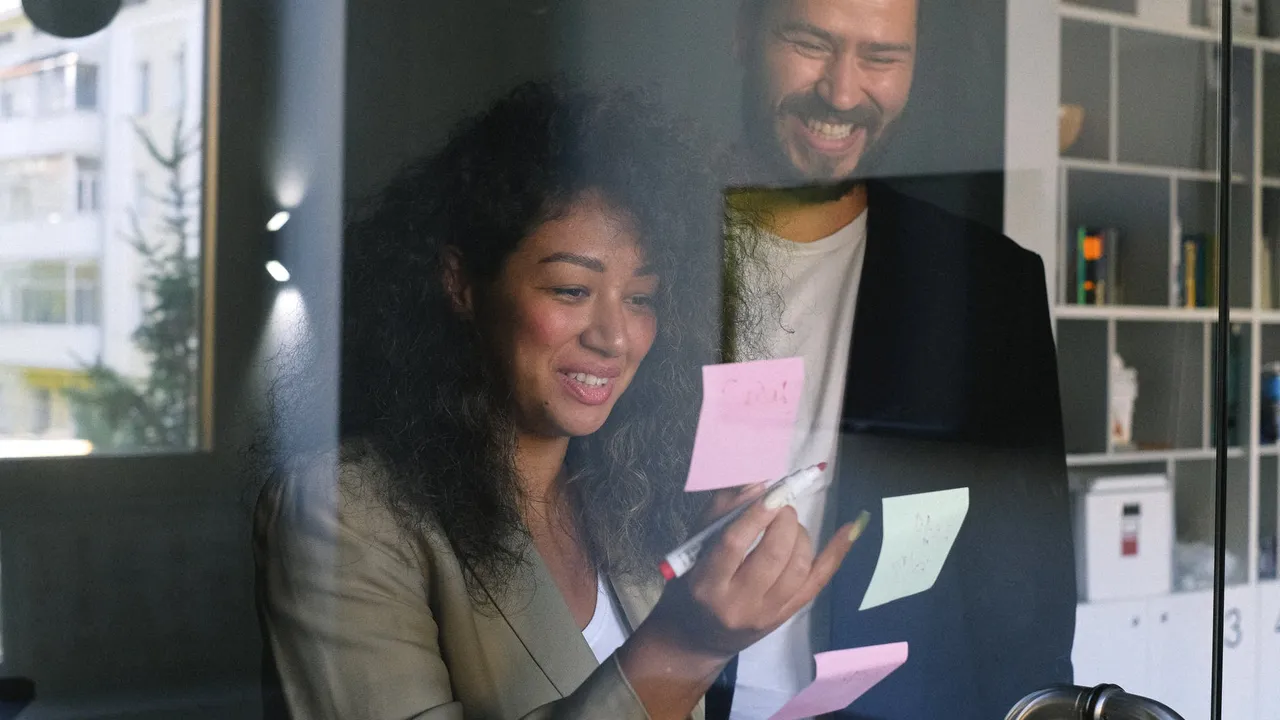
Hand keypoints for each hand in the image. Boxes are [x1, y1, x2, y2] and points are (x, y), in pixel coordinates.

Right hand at [645, 496, 858, 659]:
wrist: (698, 639)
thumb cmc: (690, 585)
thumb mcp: (693, 548)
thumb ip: (720, 512)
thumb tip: (758, 483)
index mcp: (707, 583)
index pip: (733, 544)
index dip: (755, 514)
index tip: (770, 491)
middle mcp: (738, 604)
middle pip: (772, 555)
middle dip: (784, 521)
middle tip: (780, 505)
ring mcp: (767, 614)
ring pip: (798, 567)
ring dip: (801, 534)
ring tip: (789, 523)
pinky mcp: (786, 616)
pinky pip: (818, 581)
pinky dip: (836, 552)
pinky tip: (851, 528)